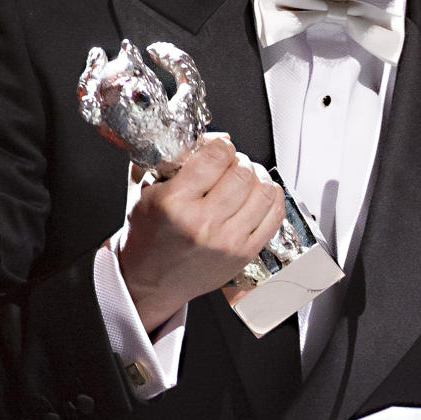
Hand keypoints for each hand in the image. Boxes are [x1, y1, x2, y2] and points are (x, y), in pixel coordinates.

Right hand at [118, 134, 284, 334]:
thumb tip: (216, 138)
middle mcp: (203, 223)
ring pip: (263, 191)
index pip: (216, 157)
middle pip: (243, 173)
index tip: (218, 148)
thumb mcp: (145, 189)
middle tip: (231, 163)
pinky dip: (272, 197)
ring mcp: (227, 241)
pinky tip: (260, 194)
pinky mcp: (244, 254)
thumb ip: (172, 156)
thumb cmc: (148, 235)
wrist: (150, 281)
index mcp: (174, 203)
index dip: (221, 146)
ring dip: (257, 176)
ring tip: (246, 177)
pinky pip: (274, 216)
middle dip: (239, 160)